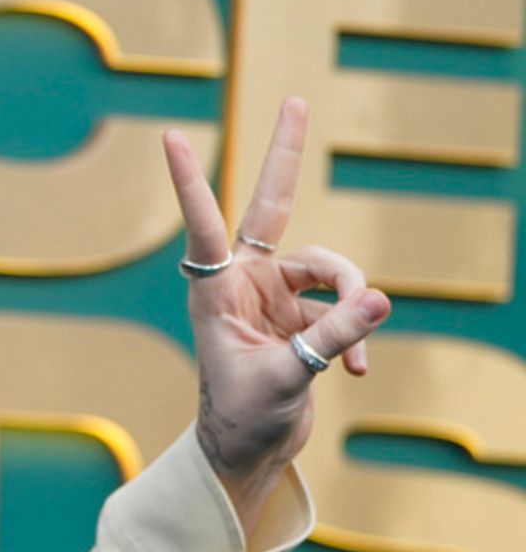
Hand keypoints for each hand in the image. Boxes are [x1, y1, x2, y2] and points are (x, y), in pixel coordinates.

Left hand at [162, 97, 390, 528]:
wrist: (248, 450)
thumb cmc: (243, 417)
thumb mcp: (287, 379)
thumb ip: (330, 340)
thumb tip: (380, 300)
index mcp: (216, 289)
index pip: (203, 223)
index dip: (191, 180)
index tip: (170, 136)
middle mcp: (245, 281)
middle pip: (273, 205)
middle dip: (286, 155)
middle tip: (296, 101)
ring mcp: (276, 294)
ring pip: (332, 270)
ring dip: (352, 305)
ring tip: (353, 357)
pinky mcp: (304, 316)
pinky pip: (346, 307)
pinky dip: (356, 334)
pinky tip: (356, 370)